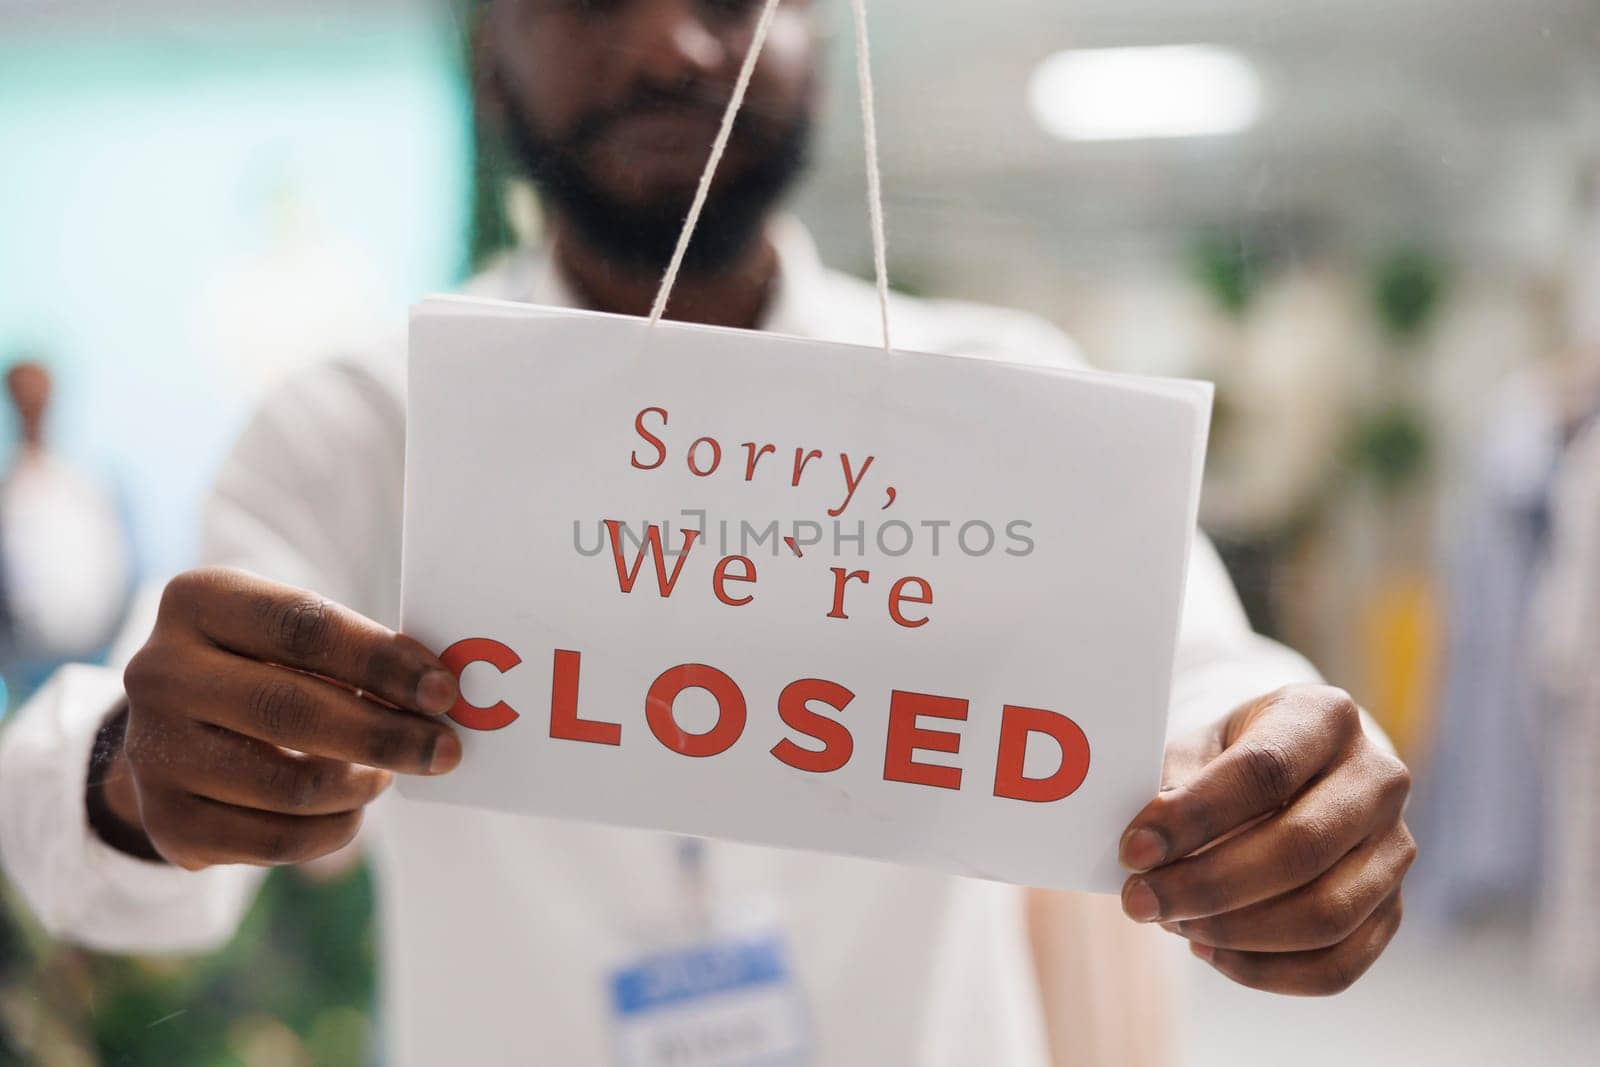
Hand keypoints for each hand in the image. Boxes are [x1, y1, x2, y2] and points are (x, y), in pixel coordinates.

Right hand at [107, 567, 461, 869]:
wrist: (172, 733)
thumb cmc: (263, 668)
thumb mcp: (291, 638)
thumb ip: (355, 654)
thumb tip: (440, 695)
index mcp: (198, 601)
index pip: (304, 627)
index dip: (381, 661)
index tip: (443, 691)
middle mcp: (160, 671)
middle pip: (292, 709)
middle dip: (386, 734)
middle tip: (446, 750)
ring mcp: (153, 750)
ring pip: (290, 785)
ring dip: (361, 785)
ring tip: (382, 775)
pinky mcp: (167, 820)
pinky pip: (276, 840)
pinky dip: (334, 828)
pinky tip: (350, 808)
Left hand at [1118, 685, 1414, 994]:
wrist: (1291, 775)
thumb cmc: (1232, 758)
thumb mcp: (1199, 746)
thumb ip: (1175, 786)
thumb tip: (1149, 849)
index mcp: (1325, 716)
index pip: (1263, 770)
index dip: (1194, 816)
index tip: (1135, 849)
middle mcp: (1378, 777)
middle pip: (1300, 847)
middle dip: (1208, 885)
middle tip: (1142, 901)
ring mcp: (1395, 847)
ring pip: (1325, 914)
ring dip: (1235, 932)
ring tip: (1174, 922)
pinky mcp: (1392, 908)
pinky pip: (1337, 964)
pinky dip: (1266, 971)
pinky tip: (1211, 950)